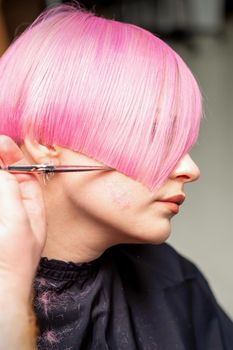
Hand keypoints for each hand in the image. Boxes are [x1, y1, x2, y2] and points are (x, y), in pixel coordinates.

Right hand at [0, 135, 45, 299]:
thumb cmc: (13, 260)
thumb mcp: (18, 222)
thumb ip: (11, 192)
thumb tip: (3, 168)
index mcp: (32, 208)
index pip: (25, 175)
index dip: (15, 157)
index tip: (3, 142)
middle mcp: (15, 208)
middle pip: (6, 176)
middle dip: (0, 160)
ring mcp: (2, 213)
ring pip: (0, 184)